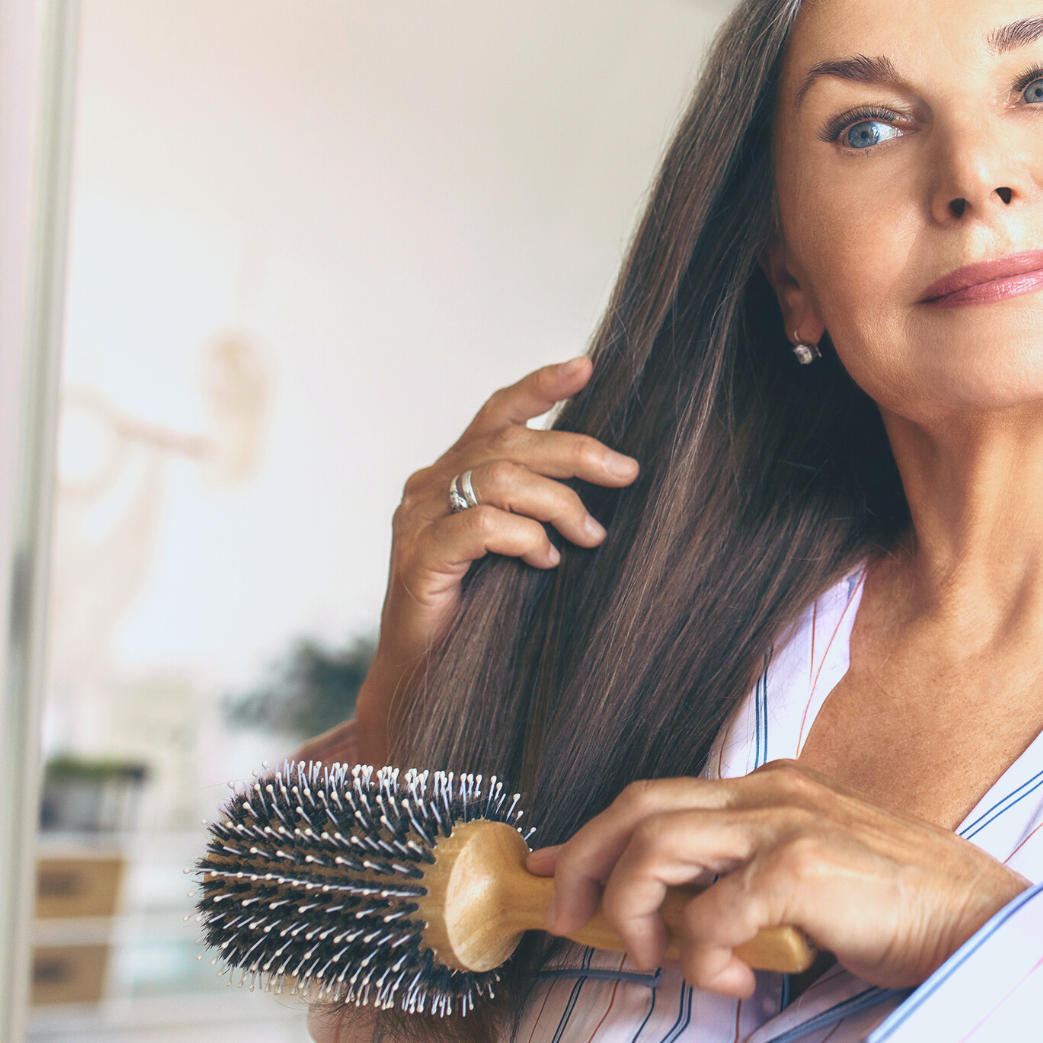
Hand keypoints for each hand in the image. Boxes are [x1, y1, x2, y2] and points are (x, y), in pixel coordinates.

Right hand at [359, 357, 638, 762]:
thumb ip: (540, 504)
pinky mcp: (418, 558)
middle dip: (577, 451)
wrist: (427, 673)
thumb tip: (610, 475)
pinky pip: (481, 527)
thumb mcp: (519, 543)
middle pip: (509, 443)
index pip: (497, 413)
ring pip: (499, 478)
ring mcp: (418, 519)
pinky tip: (546, 560)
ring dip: (559, 504)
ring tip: (590, 537)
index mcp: (454, 470)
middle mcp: (431, 484)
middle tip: (625, 473)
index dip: (540, 387)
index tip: (586, 368)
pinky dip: (524, 538)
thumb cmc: (481, 607)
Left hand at [524, 761, 1028, 998]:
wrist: (983, 922)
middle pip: (637, 806)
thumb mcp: (814, 877)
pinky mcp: (802, 867)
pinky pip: (709, 914)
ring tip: (661, 962)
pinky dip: (703, 958)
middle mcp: (773, 792)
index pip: (657, 796)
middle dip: (581, 863)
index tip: (547, 872)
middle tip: (572, 924)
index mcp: (775, 788)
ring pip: (654, 847)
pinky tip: (738, 984)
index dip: (589, 834)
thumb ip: (749, 880)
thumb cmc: (904, 908)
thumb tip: (672, 918)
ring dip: (633, 914)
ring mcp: (787, 823)